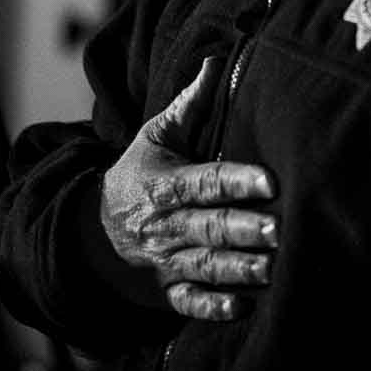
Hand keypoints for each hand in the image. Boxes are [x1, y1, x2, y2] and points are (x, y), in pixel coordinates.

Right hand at [101, 55, 277, 320]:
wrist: (91, 231)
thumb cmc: (138, 177)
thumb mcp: (155, 137)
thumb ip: (190, 106)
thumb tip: (217, 62)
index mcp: (165, 184)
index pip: (203, 181)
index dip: (235, 181)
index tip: (268, 180)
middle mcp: (166, 225)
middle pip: (208, 227)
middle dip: (243, 229)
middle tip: (280, 229)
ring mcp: (165, 261)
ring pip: (205, 266)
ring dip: (239, 269)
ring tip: (273, 268)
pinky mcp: (167, 291)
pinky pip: (188, 304)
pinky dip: (212, 308)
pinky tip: (242, 307)